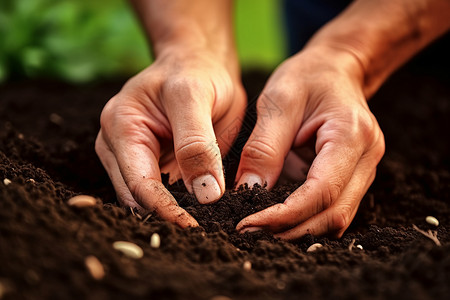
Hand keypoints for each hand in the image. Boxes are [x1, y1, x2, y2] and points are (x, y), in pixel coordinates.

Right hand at [96, 48, 245, 226]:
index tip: (194, 228)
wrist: (197, 64)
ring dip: (169, 215)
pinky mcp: (148, 162)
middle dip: (165, 218)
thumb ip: (196, 144)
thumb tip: (205, 195)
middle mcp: (117, 144)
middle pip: (136, 197)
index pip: (140, 182)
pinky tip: (193, 213)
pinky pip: (157, 191)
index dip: (166, 209)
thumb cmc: (195, 73)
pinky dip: (174, 204)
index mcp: (121, 125)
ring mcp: (130, 155)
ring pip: (144, 199)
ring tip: (200, 229)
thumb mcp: (194, 97)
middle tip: (201, 236)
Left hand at [235, 46, 384, 238]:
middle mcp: (366, 159)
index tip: (248, 224)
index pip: (321, 191)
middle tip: (248, 233)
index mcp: (351, 135)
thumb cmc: (308, 78)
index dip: (284, 214)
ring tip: (259, 230)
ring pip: (335, 219)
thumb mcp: (279, 101)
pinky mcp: (352, 177)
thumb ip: (263, 147)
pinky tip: (277, 219)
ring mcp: (364, 171)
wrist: (336, 70)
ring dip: (297, 231)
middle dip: (289, 230)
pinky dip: (305, 220)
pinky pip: (332, 209)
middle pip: (333, 214)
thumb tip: (246, 191)